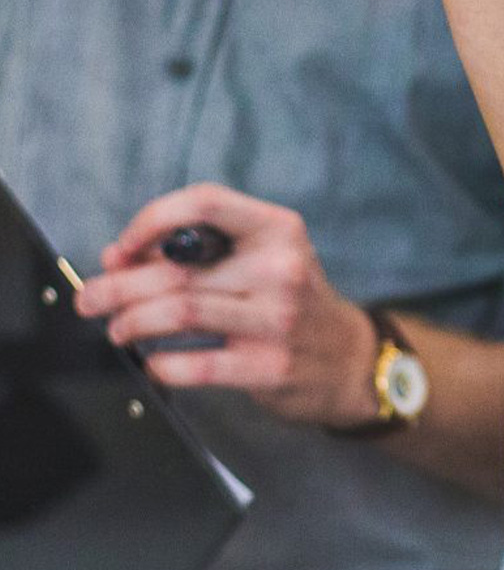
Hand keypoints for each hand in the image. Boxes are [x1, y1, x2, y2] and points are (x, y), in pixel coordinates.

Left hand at [73, 184, 383, 426]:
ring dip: (131, 322)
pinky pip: (195, 364)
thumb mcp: (261, 260)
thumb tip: (117, 257)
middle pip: (178, 269)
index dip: (151, 220)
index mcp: (278, 230)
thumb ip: (195, 252)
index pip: (205, 203)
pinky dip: (161, 364)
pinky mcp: (270, 366)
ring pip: (179, 311)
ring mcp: (278, 318)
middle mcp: (282, 268)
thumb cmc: (290, 301)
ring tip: (116, 329)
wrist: (347, 359)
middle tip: (90, 300)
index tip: (122, 247)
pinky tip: (154, 361)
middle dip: (117, 286)